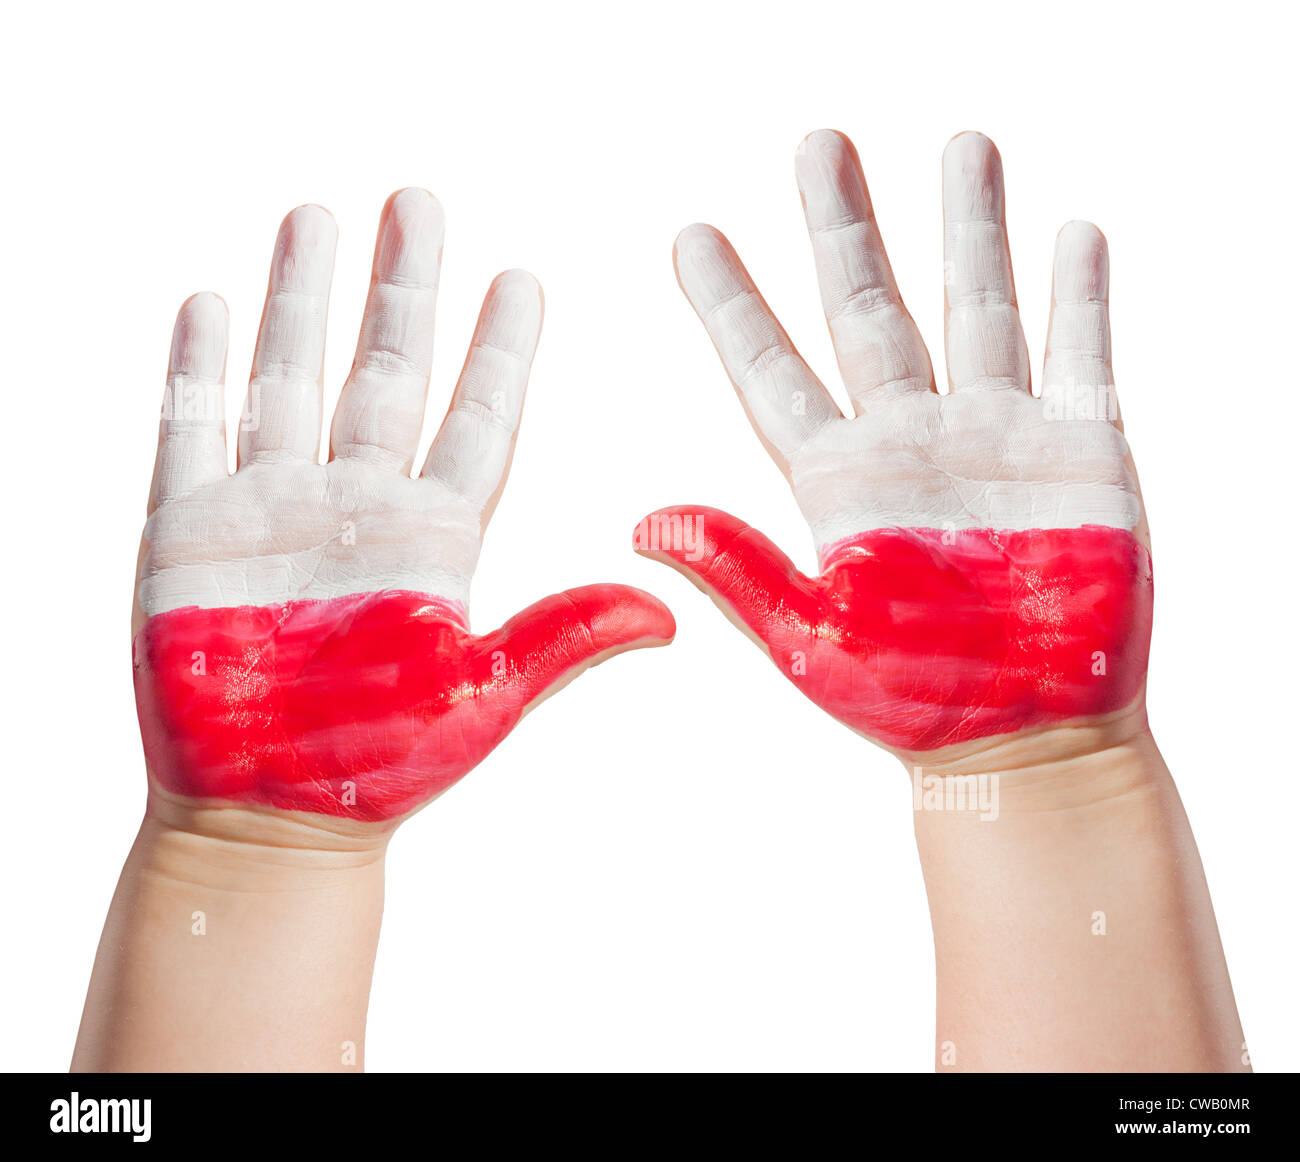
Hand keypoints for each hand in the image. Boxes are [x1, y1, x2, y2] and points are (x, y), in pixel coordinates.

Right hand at [136, 190, 673, 823]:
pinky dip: (200, 367)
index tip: (523, 278)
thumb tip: (671, 612)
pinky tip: (213, 302)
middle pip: (387, 371)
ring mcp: (274, 510)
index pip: (477, 416)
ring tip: (316, 215)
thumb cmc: (381, 768)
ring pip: (291, 376)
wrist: (273, 819)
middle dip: (404, 286)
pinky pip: (194, 429)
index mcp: (438, 537)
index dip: (500, 348)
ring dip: (303, 298)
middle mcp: (360, 506)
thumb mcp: (487, 696)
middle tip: (420, 200)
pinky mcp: (189, 533)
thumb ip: (566, 638)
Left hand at [636, 131, 1149, 757]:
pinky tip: (1070, 235)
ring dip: (967, 228)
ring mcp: (995, 438)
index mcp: (834, 480)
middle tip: (817, 145)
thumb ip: (737, 572)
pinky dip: (1078, 296)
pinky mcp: (1081, 453)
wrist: (1025, 743)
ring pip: (975, 307)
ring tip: (959, 145)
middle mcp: (907, 440)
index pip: (769, 369)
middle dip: (842, 227)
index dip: (730, 302)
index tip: (691, 237)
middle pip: (867, 309)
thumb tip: (640, 523)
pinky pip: (1080, 354)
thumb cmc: (914, 703)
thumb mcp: (810, 640)